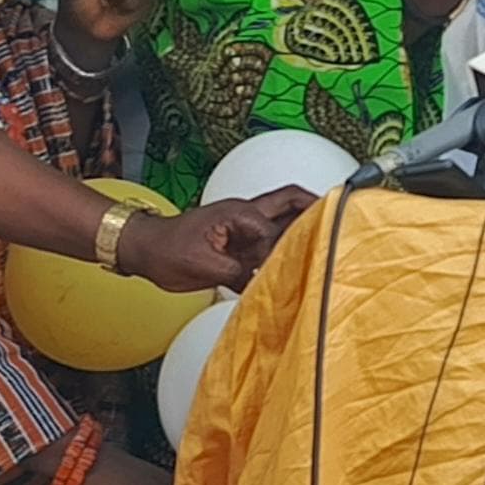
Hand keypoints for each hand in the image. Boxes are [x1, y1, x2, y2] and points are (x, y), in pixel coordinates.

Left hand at [118, 188, 316, 292]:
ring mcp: (242, 229)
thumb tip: (263, 283)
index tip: (296, 264)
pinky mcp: (238, 246)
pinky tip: (294, 265)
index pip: (276, 229)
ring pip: (282, 222)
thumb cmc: (165, 249)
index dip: (286, 247)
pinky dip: (283, 251)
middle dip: (315, 205)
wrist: (143, 250)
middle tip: (341, 214)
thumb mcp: (202, 265)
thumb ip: (237, 272)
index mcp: (239, 213)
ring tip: (326, 239)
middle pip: (290, 201)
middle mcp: (245, 216)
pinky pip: (268, 245)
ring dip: (301, 227)